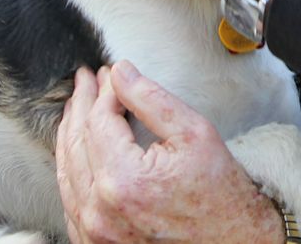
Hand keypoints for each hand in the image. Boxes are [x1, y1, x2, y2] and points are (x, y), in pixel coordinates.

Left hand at [56, 63, 282, 243]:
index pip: (98, 120)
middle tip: (86, 81)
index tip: (109, 74)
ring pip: (67, 172)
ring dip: (70, 135)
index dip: (104, 91)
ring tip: (76, 109)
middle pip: (77, 143)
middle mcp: (102, 211)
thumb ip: (152, 99)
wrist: (232, 243)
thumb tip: (120, 73)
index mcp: (125, 180)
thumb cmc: (220, 197)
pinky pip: (71, 202)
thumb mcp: (195, 134)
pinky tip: (77, 153)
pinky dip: (71, 171)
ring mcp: (96, 233)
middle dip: (81, 105)